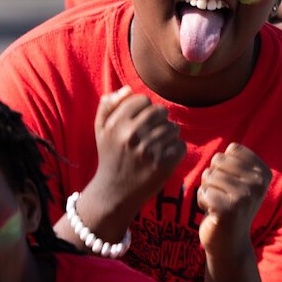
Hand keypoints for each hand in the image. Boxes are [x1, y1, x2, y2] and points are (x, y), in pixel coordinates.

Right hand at [88, 87, 186, 227]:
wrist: (114, 192)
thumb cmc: (110, 156)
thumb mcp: (101, 129)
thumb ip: (108, 104)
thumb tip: (128, 89)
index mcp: (116, 123)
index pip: (143, 100)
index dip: (144, 110)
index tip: (139, 123)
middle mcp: (132, 135)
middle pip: (160, 111)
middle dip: (159, 120)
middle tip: (152, 134)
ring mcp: (148, 150)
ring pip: (172, 128)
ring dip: (168, 136)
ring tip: (157, 147)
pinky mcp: (163, 165)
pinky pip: (180, 145)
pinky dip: (175, 150)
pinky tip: (163, 157)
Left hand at [195, 143, 269, 256]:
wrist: (231, 245)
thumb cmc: (231, 207)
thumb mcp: (242, 181)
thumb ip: (236, 161)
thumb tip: (229, 146)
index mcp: (264, 173)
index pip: (232, 149)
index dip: (224, 166)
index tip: (232, 185)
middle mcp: (258, 183)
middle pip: (218, 160)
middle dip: (213, 178)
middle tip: (223, 197)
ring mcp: (245, 196)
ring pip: (208, 175)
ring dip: (207, 190)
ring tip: (219, 205)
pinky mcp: (228, 209)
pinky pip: (202, 192)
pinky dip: (202, 202)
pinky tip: (213, 214)